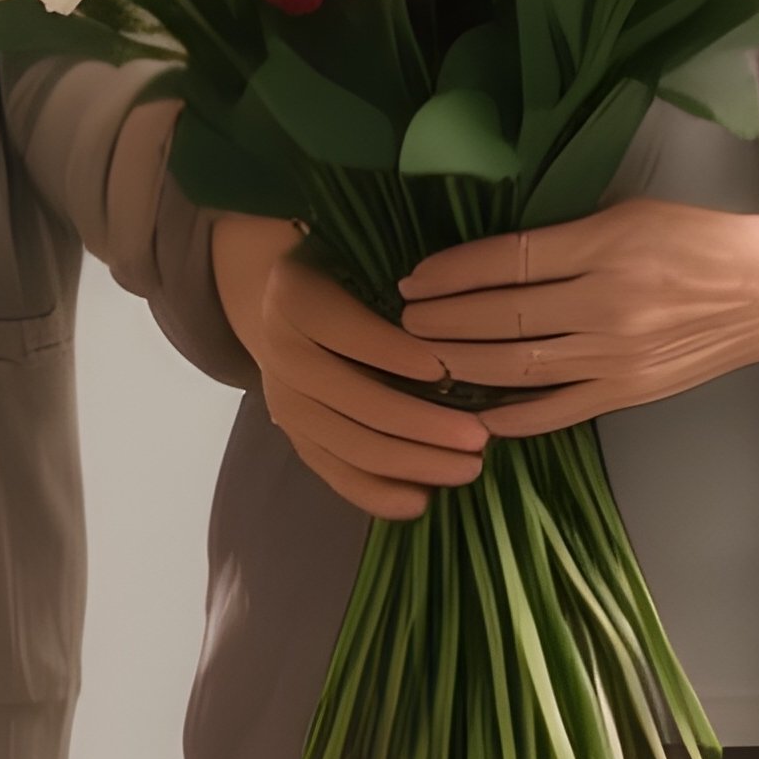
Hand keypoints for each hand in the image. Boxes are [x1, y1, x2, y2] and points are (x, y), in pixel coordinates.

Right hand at [213, 214, 488, 520]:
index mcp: (293, 294)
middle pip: (350, 398)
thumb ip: (399, 277)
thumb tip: (463, 313)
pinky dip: (376, 495)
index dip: (392, 353)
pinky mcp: (293, 435)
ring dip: (411, 462)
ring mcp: (282, 398)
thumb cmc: (348, 272)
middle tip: (480, 438)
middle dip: (419, 424)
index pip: (343, 329)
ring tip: (468, 467)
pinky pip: (334, 474)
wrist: (287, 303)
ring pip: (347, 443)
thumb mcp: (363, 256)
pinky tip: (422, 501)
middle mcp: (278, 348)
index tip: (447, 371)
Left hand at [400, 201, 758, 437]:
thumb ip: (560, 235)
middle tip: (404, 321)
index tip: (412, 280)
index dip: (451, 273)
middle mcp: (605, 303)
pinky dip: (515, 416)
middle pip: (504, 316)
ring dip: (463, 364)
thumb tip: (487, 255)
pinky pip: (560, 409)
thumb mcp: (623, 215)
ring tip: (423, 358)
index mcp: (601, 248)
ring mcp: (617, 354)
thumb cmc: (689, 241)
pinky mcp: (630, 391)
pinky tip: (478, 414)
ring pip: (521, 365)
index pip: (506, 261)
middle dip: (443, 321)